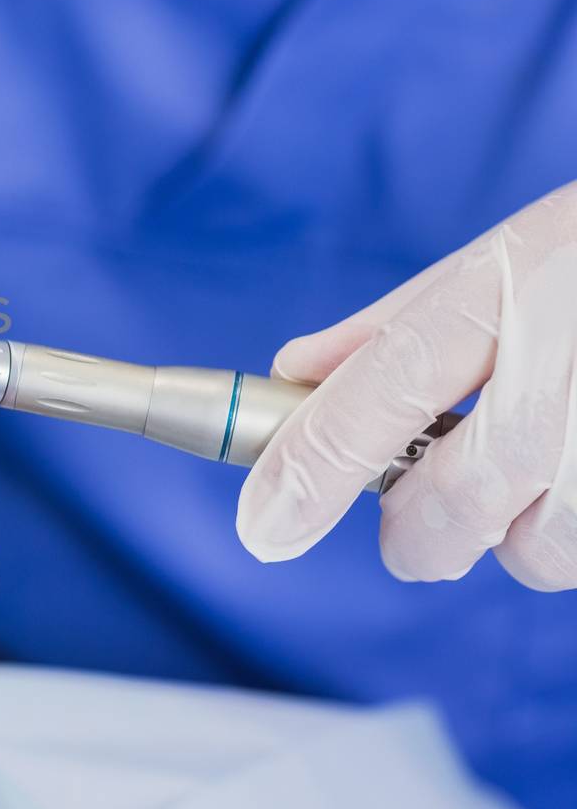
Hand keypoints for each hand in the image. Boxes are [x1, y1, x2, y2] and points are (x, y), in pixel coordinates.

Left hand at [237, 182, 576, 588]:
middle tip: (424, 501)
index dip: (310, 470)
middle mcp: (569, 366)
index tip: (263, 527)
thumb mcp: (502, 254)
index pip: (382, 394)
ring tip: (552, 462)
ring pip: (537, 555)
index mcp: (510, 288)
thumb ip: (392, 326)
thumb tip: (291, 375)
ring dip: (522, 533)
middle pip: (448, 511)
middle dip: (415, 530)